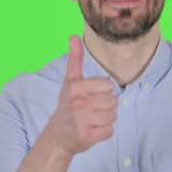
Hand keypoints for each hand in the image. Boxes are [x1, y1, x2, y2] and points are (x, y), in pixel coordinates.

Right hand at [44, 35, 117, 156]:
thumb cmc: (68, 105)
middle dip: (105, 106)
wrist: (57, 136)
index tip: (90, 96)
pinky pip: (110, 131)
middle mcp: (79, 102)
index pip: (108, 86)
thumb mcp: (70, 81)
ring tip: (91, 120)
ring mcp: (83, 120)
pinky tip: (92, 130)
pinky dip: (104, 133)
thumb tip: (74, 35)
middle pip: (113, 101)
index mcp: (76, 87)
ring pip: (113, 116)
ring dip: (105, 120)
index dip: (102, 92)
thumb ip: (75, 58)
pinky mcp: (88, 136)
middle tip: (91, 110)